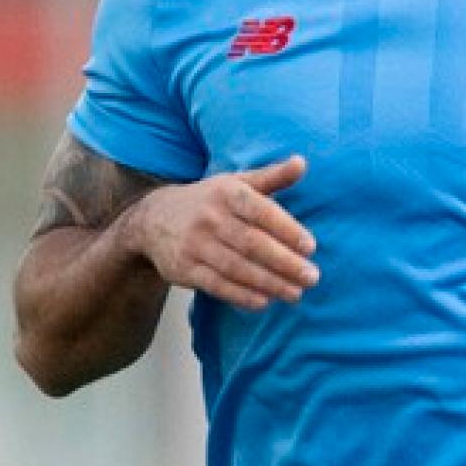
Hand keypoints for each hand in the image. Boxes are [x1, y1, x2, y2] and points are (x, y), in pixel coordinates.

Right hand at [127, 154, 318, 310]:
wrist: (153, 219)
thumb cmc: (209, 201)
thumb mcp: (237, 183)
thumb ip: (272, 177)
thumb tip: (302, 163)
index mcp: (227, 193)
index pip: (261, 212)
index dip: (288, 229)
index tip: (311, 247)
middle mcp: (210, 218)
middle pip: (252, 244)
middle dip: (284, 263)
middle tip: (311, 277)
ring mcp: (195, 245)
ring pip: (237, 267)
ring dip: (269, 283)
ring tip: (295, 294)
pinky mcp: (185, 269)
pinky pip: (216, 285)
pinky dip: (241, 295)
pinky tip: (264, 302)